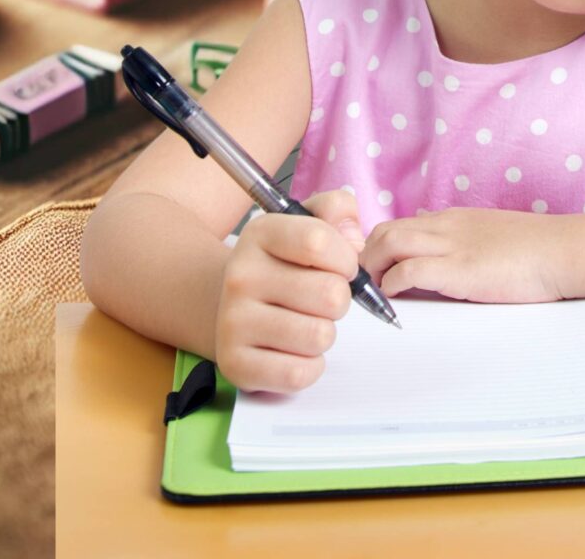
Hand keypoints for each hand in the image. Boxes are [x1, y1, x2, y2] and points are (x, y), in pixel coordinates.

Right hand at [214, 190, 363, 392]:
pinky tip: (294, 349)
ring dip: (325, 332)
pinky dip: (310, 365)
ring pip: (321, 336)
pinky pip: (301, 373)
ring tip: (305, 321)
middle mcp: (240, 275)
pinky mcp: (235, 364)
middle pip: (331, 294)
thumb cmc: (285, 264)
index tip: (343, 265)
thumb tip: (354, 240)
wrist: (230, 305)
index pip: (319, 242)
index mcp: (260, 234)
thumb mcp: (307, 222)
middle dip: (340, 299)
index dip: (346, 258)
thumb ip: (338, 210)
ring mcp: (232, 322)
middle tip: (322, 298)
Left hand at [360, 208, 570, 303]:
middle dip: (366, 256)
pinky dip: (393, 283)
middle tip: (365, 284)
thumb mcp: (491, 239)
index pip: (400, 224)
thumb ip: (465, 246)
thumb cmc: (537, 251)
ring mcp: (452, 245)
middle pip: (384, 229)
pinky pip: (410, 270)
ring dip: (373, 267)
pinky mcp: (460, 269)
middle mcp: (446, 226)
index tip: (375, 270)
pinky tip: (394, 298)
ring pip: (389, 242)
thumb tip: (445, 267)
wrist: (564, 250)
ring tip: (374, 292)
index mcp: (454, 219)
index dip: (380, 248)